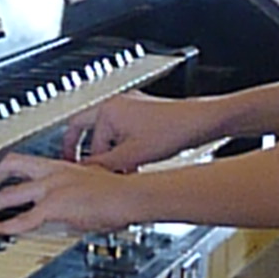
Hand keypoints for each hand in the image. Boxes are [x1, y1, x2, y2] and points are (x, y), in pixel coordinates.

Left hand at [0, 151, 139, 235]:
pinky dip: (2, 228)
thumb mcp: (91, 185)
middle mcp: (52, 171)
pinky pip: (22, 219)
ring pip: (6, 194)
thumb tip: (65, 208)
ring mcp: (52, 187)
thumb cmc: (121, 193)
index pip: (22, 161)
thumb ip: (72, 193)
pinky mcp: (56, 205)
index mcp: (60, 165)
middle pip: (7, 168)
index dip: (1, 172)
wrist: (133, 195)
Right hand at [61, 91, 211, 172]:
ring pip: (108, 132)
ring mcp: (130, 105)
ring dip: (111, 151)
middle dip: (88, 152)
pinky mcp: (142, 111)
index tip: (80, 173)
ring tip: (118, 168)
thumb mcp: (131, 156)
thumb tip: (85, 174)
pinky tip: (133, 161)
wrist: (199, 121)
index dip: (84, 161)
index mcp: (107, 110)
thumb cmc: (171, 131)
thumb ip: (104, 165)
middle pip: (88, 130)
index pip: (84, 140)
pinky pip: (123, 129)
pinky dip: (123, 145)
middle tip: (80, 165)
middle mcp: (116, 103)